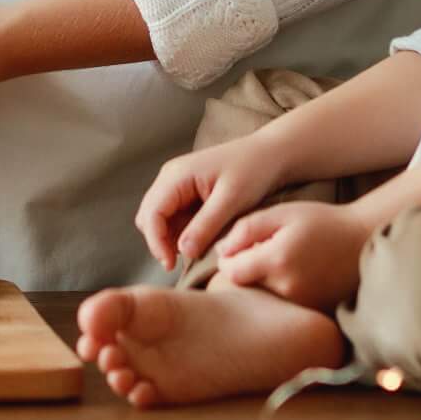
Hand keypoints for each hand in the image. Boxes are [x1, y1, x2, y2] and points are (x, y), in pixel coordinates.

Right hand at [135, 133, 290, 270]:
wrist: (271, 154)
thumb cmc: (254, 170)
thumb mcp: (231, 200)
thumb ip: (205, 225)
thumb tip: (181, 251)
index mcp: (177, 175)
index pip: (152, 214)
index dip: (156, 242)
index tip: (170, 265)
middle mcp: (170, 177)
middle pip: (149, 217)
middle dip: (160, 241)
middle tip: (179, 263)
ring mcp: (177, 184)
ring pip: (159, 219)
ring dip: (170, 237)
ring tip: (193, 252)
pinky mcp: (187, 192)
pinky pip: (174, 217)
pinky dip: (181, 232)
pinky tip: (200, 241)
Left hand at [213, 200, 374, 310]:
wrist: (364, 239)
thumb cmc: (321, 221)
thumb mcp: (281, 213)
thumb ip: (246, 229)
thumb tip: (220, 251)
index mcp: (277, 260)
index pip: (231, 272)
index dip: (228, 261)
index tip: (237, 251)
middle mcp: (288, 288)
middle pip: (247, 289)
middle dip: (246, 274)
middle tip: (257, 257)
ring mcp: (303, 305)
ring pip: (264, 302)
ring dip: (264, 287)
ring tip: (281, 267)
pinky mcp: (314, 314)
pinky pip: (285, 310)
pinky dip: (282, 298)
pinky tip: (296, 279)